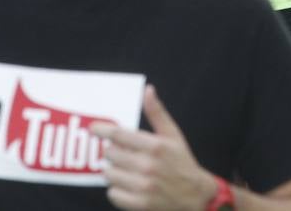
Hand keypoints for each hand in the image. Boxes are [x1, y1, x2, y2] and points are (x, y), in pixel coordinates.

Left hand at [94, 86, 217, 210]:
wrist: (196, 196)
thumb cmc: (182, 162)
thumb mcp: (173, 134)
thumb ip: (157, 113)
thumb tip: (148, 90)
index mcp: (156, 146)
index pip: (119, 135)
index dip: (102, 129)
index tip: (93, 128)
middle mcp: (148, 166)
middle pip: (110, 154)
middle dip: (112, 151)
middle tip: (121, 153)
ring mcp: (143, 187)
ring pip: (109, 174)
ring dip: (113, 170)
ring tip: (126, 169)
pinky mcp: (140, 204)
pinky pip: (113, 194)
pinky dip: (116, 189)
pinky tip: (128, 185)